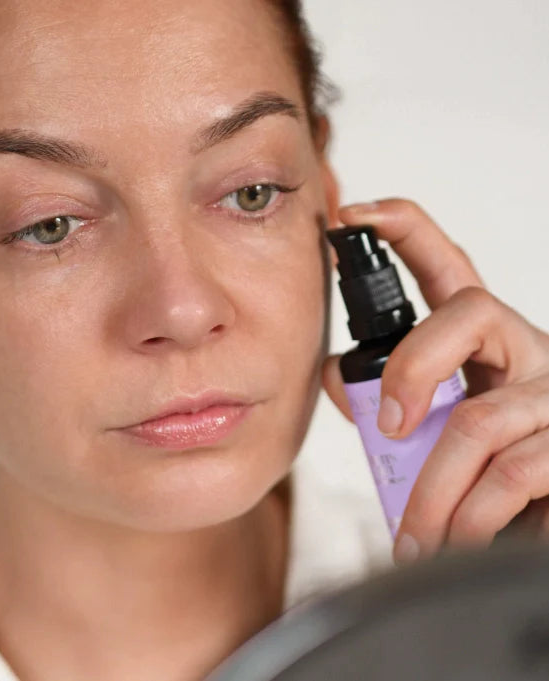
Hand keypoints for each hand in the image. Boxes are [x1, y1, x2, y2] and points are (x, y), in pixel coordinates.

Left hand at [321, 199, 548, 563]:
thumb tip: (338, 376)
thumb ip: (385, 396)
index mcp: (480, 341)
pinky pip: (510, 474)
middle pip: (467, 312)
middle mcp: (522, 350)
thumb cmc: (478, 474)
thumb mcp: (430, 425)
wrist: (537, 527)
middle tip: (389, 427)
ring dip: (434, 489)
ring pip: (478, 419)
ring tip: (415, 535)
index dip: (402, 230)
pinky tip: (456, 540)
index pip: (444, 265)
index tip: (354, 214)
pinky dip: (469, 517)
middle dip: (413, 367)